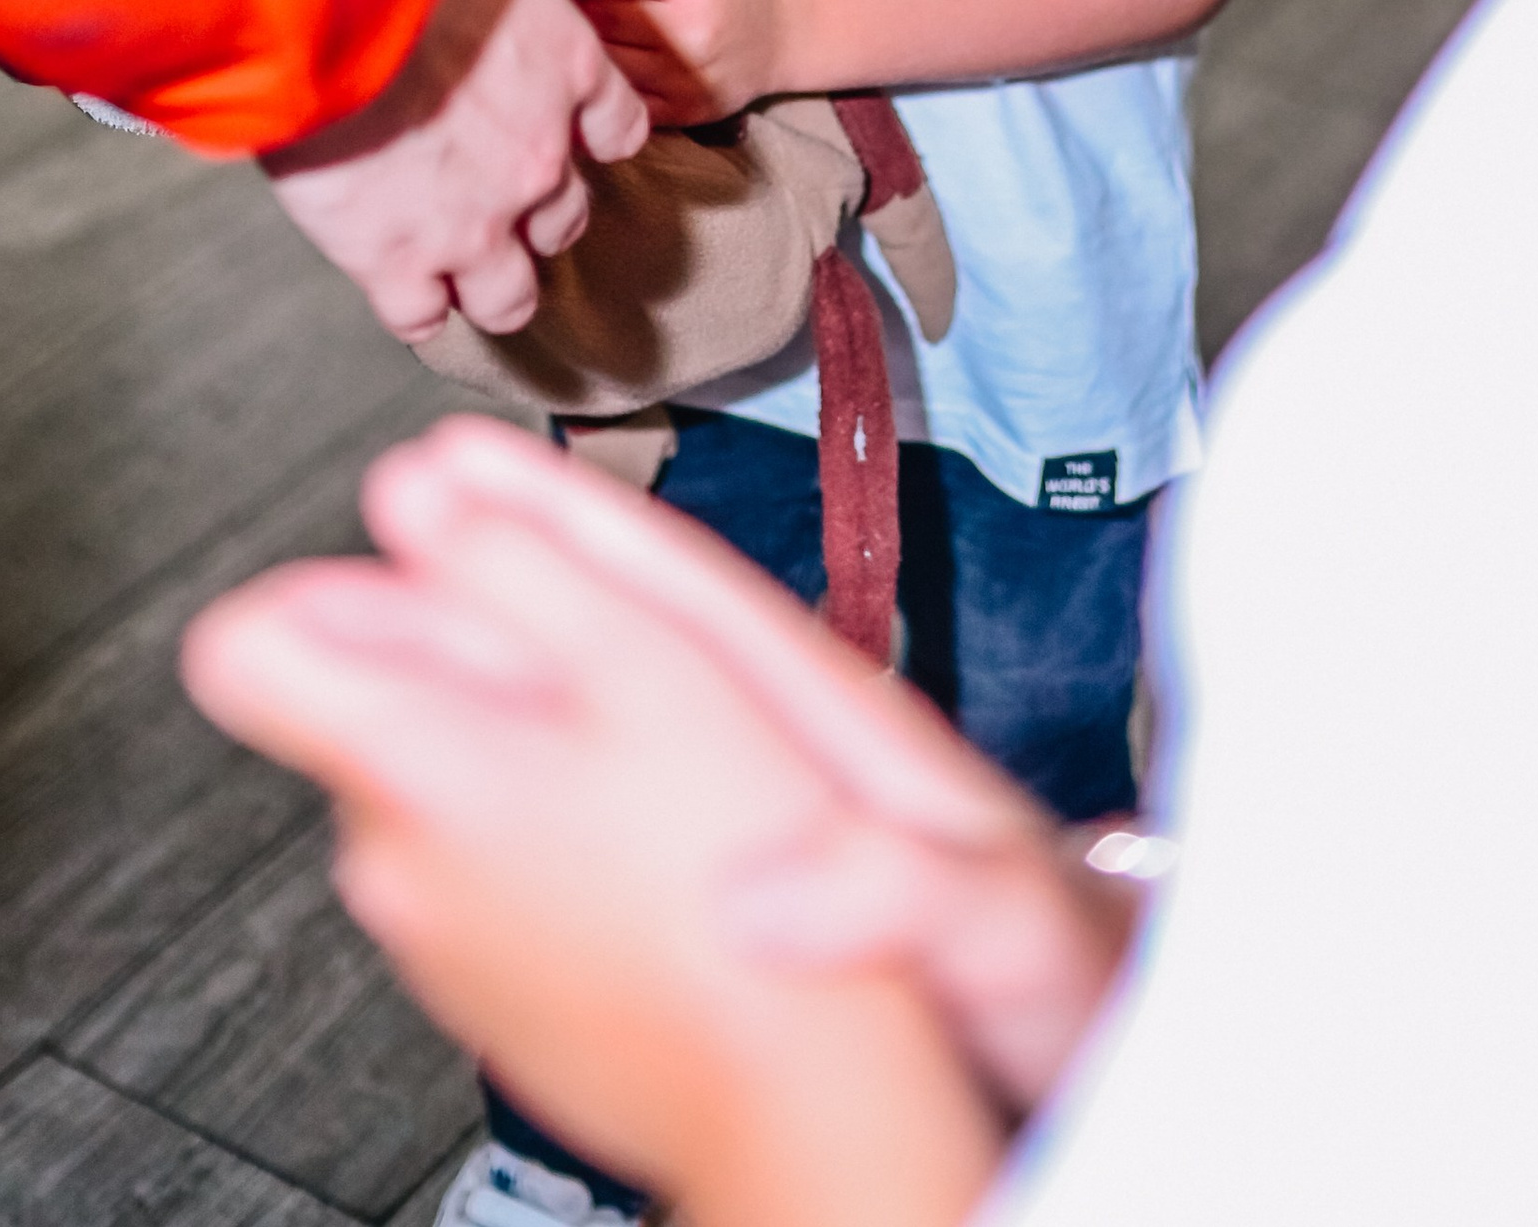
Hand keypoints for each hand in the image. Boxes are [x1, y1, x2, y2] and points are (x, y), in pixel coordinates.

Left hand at [183, 419, 1011, 1226]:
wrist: (789, 1089)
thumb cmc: (735, 871)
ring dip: (508, 745)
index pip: (244, 650)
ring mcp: (427, 939)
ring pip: (426, 779)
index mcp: (410, 766)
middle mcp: (387, 861)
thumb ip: (510, 558)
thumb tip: (410, 486)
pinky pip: (470, 865)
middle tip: (596, 673)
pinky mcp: (478, 988)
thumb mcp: (646, 654)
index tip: (425, 585)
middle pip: (361, 701)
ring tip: (632, 761)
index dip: (325, 587)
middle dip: (463, 659)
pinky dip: (534, 832)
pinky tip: (633, 845)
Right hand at [265, 0, 647, 337]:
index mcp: (569, 73)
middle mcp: (538, 160)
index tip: (563, 132)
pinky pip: (423, 318)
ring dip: (490, 283)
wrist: (323, 2)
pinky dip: (413, 306)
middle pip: (566, 220)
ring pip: (511, 296)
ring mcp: (473, 223)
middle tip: (492, 195)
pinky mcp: (396, 261)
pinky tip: (396, 283)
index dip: (588, 135)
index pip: (619, 130)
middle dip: (534, 213)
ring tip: (457, 268)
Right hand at [370, 419, 1135, 1114]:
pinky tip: (483, 790)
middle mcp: (814, 766)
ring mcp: (791, 826)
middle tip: (411, 488)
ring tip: (405, 617)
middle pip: (652, 641)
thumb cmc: (1094, 995)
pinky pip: (644, 817)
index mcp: (864, 747)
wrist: (1133, 1058)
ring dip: (528, 665)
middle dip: (534, 562)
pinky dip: (559, 780)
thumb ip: (919, 894)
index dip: (589, 538)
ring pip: (639, 718)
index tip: (473, 478)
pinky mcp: (774, 906)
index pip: (704, 610)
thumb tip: (764, 895)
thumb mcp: (1017, 939)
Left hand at [583, 0, 802, 123]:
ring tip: (565, 24)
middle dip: (573, 0)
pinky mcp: (684, 112)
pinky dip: (603, 79)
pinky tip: (590, 62)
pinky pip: (624, 97)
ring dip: (582, 40)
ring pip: (607, 59)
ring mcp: (686, 80)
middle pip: (602, 15)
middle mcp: (691, 35)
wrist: (795, 31)